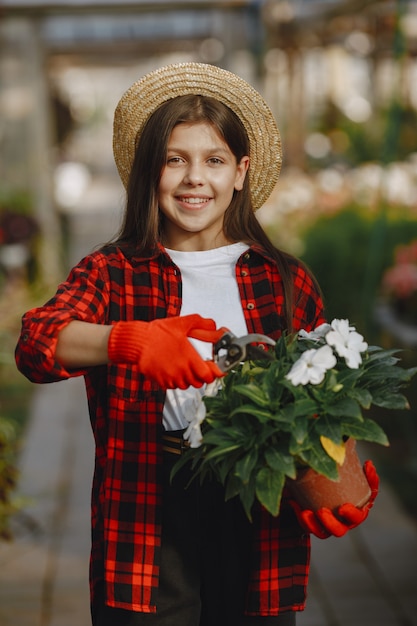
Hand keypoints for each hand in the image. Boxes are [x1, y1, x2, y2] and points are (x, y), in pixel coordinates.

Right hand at [108, 314, 224, 388]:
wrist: (138, 341)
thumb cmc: (158, 333)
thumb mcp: (182, 323)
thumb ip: (201, 324)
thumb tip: (214, 326)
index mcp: (189, 357)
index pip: (209, 375)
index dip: (213, 373)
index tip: (213, 368)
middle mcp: (181, 370)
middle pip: (199, 382)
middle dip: (200, 375)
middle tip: (197, 365)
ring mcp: (171, 377)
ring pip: (186, 385)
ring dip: (188, 378)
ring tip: (183, 365)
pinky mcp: (162, 381)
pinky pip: (173, 385)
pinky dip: (175, 379)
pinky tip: (172, 368)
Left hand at [291, 460, 378, 538]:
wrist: (326, 487)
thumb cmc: (348, 485)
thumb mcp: (359, 478)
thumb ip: (367, 473)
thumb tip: (369, 464)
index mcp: (356, 513)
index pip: (358, 517)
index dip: (352, 515)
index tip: (343, 507)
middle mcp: (343, 523)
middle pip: (339, 531)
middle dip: (330, 523)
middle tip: (322, 511)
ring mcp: (327, 526)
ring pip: (321, 533)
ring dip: (313, 524)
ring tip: (306, 512)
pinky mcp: (313, 524)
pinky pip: (306, 526)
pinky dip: (301, 517)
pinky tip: (294, 503)